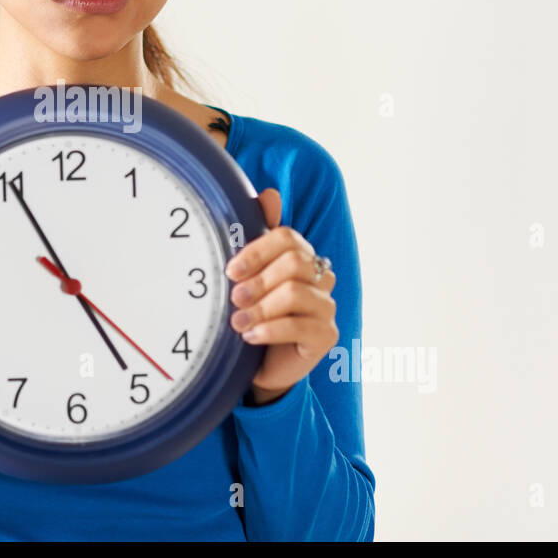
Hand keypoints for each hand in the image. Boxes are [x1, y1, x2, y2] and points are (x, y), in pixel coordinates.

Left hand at [225, 188, 338, 405]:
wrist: (263, 363)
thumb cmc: (256, 313)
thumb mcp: (249, 276)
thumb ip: (257, 238)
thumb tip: (270, 194)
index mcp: (301, 256)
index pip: (287, 238)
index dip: (257, 251)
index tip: (230, 270)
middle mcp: (320, 277)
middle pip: (293, 264)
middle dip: (258, 281)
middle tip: (234, 298)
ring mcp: (326, 306)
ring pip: (295, 294)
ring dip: (261, 309)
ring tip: (238, 322)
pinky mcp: (327, 335)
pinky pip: (300, 326)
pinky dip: (270, 330)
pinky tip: (251, 336)